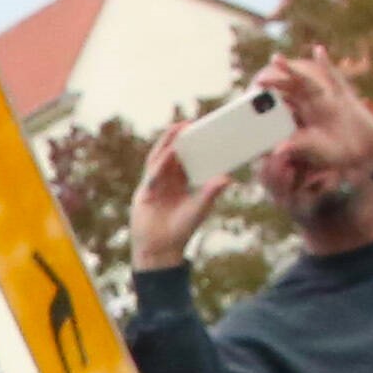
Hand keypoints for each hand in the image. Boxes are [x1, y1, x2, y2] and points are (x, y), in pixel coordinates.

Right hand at [128, 115, 230, 271]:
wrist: (160, 250)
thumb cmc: (181, 231)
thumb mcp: (199, 208)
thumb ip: (211, 193)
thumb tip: (228, 179)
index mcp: (181, 183)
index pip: (187, 159)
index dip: (193, 145)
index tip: (202, 130)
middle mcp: (167, 181)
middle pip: (173, 154)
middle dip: (180, 138)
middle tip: (191, 122)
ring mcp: (154, 185)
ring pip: (161, 158)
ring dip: (168, 143)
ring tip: (178, 128)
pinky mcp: (144, 191)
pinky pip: (154, 172)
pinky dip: (162, 162)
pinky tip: (171, 151)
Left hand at [261, 49, 372, 193]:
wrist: (365, 150)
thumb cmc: (338, 152)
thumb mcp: (314, 150)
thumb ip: (296, 146)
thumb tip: (276, 151)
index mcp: (302, 118)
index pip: (282, 107)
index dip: (268, 102)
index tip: (251, 99)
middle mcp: (311, 104)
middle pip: (289, 90)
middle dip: (274, 83)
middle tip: (259, 80)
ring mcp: (326, 98)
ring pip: (305, 80)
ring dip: (291, 69)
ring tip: (275, 59)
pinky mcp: (341, 95)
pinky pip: (333, 76)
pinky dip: (326, 63)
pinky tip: (318, 49)